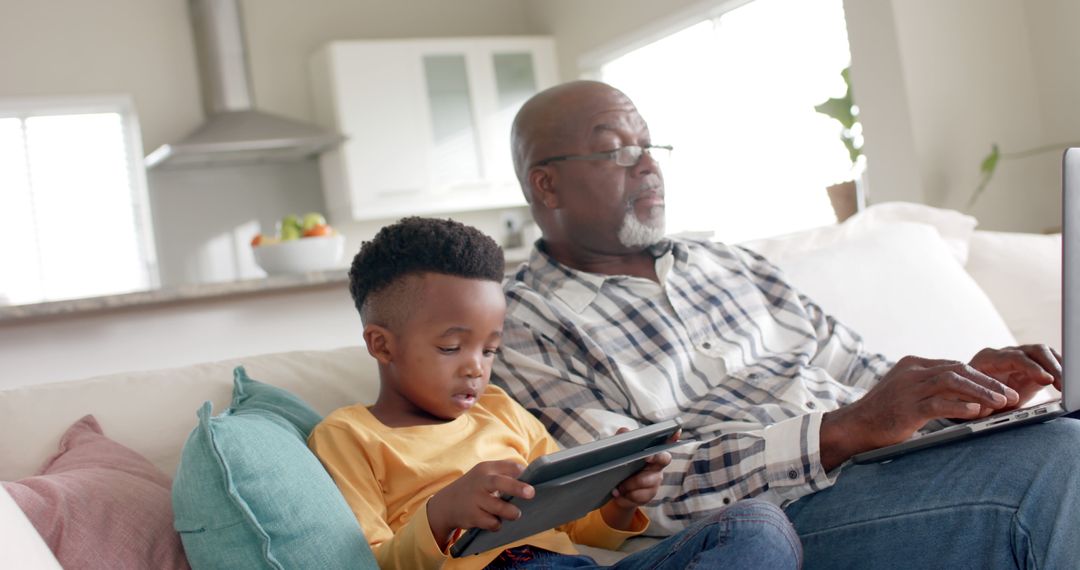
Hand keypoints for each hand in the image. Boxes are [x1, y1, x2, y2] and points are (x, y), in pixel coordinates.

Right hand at [426, 460, 533, 550]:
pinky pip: (492, 523)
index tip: (532, 479)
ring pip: (498, 507)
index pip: (509, 466)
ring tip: (515, 513)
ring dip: (511, 512)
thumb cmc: (474, 488)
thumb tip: (530, 478)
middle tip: (531, 493)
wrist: (446, 504)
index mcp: (487, 468)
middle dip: (517, 488)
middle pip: (499, 482)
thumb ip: (504, 473)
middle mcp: (480, 482)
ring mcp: (475, 499)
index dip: (522, 473)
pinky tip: (495, 521)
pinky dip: (497, 524)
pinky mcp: (473, 516)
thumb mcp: (484, 474)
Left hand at [599, 428, 677, 529]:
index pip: (667, 442)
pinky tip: (618, 493)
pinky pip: (639, 495)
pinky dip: (626, 495)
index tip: (677, 431)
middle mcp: (657, 466)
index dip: (674, 437)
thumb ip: (622, 438)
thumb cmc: (621, 466)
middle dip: (655, 458)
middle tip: (646, 457)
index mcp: (652, 452)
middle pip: (663, 460)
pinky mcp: (648, 495)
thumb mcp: (619, 451)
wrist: (615, 490)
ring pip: (645, 481)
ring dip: (629, 484)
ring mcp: (655, 482)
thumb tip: (625, 431)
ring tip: (617, 486)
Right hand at [820, 356, 1018, 469]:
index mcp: (913, 365)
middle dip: (988, 382)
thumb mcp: (907, 393)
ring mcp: (908, 388)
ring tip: (1002, 403)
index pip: (955, 365)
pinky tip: (976, 412)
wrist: (854, 426)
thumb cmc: (883, 414)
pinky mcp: (906, 407)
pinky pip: (939, 403)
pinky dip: (960, 406)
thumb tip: (966, 395)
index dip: (981, 377)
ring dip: (981, 392)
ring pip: (953, 383)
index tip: (1001, 388)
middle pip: (959, 370)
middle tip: (1010, 394)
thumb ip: (930, 388)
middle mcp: (911, 372)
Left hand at [970, 344, 1061, 407]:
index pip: (1014, 357)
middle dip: (1050, 366)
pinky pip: (1048, 363)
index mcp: (987, 359)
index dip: (1031, 368)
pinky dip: (1058, 370)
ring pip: (1043, 354)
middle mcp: (1004, 354)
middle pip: (1033, 351)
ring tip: (1066, 385)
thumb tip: (1005, 401)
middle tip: (1061, 383)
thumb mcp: (972, 401)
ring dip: (1057, 368)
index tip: (1046, 380)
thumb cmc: (967, 399)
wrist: (966, 398)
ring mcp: (1018, 359)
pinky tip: (1065, 383)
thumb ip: (986, 399)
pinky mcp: (1030, 368)